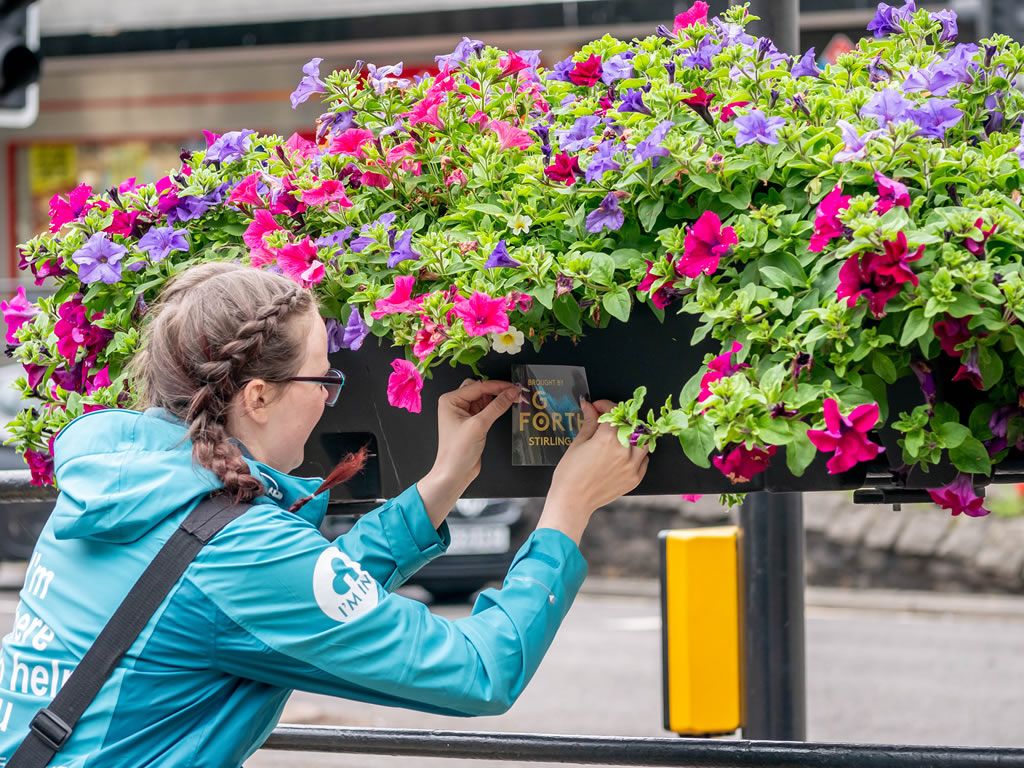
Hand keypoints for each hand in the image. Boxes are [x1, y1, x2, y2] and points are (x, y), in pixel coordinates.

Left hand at [417, 379, 519, 526]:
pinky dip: (496, 408)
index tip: (515, 387)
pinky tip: (506, 407)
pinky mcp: (472, 423)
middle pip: (480, 389)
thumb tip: (512, 392)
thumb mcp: (479, 425)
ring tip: (514, 399)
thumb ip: (497, 406)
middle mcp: (455, 404)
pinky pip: (486, 409)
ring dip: (497, 399)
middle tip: (515, 392)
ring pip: (484, 399)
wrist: (454, 473)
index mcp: (451, 400)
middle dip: (497, 390)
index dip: (498, 386)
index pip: (478, 386)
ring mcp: (463, 414)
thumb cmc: (458, 451)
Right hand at [538, 398, 648, 543]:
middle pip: (631, 424)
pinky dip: (637, 453)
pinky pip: (644, 459)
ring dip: (633, 434)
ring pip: (643, 441)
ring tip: (619, 436)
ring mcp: (632, 466)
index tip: (596, 406)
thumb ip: (589, 422)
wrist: (572, 501)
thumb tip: (589, 406)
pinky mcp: (635, 478)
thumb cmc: (570, 474)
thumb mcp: (578, 443)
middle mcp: (624, 451)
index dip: (604, 405)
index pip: (613, 412)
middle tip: (607, 420)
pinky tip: (623, 453)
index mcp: (608, 439)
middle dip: (619, 418)